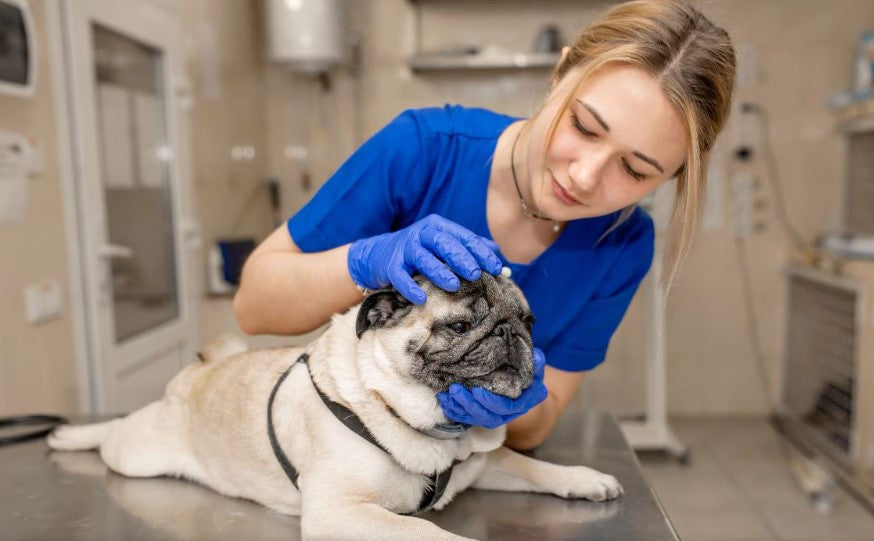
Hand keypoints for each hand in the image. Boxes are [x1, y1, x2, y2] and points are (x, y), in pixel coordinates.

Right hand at [347, 214, 502, 303]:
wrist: (377, 254)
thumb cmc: (419, 251)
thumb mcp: (442, 244)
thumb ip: (467, 246)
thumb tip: (497, 252)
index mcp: (438, 227)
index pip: (463, 237)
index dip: (480, 252)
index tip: (495, 267)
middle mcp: (421, 234)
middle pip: (444, 243)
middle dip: (461, 258)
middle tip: (476, 273)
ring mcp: (405, 249)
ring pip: (424, 258)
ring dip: (439, 272)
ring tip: (454, 285)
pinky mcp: (390, 265)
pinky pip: (400, 277)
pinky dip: (410, 288)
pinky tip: (421, 299)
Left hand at [436, 348, 547, 428]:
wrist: (524, 391)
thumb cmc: (529, 378)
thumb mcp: (535, 371)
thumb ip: (536, 365)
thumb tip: (537, 356)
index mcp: (520, 405)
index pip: (504, 408)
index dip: (489, 401)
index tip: (476, 390)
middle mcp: (505, 415)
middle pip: (485, 416)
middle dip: (468, 404)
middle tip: (455, 389)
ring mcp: (492, 417)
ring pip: (473, 418)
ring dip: (458, 407)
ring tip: (446, 394)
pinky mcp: (480, 415)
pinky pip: (465, 417)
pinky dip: (453, 409)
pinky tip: (443, 399)